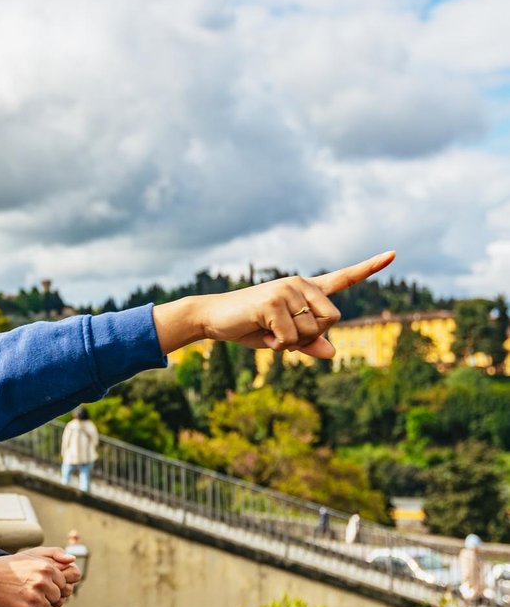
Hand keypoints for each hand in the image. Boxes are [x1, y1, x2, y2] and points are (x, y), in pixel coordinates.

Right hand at [0, 547, 77, 606]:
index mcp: (47, 567)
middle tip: (32, 590)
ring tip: (25, 596)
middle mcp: (43, 582)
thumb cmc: (10, 566)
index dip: (56, 584)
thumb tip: (72, 560)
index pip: (67, 583)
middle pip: (59, 597)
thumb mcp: (33, 554)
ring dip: (39, 605)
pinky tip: (19, 601)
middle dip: (48, 596)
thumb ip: (55, 554)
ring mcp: (34, 597)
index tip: (43, 582)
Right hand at [152, 251, 394, 357]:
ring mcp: (286, 290)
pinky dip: (278, 344)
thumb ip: (309, 345)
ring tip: (268, 332)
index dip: (369, 268)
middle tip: (285, 335)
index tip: (393, 254)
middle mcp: (299, 284)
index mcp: (305, 290)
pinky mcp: (272, 302)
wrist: (212, 319)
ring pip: (312, 330)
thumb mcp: (282, 339)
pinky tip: (261, 332)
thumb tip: (334, 352)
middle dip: (312, 336)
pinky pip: (291, 336)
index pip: (343, 278)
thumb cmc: (249, 327)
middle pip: (332, 319)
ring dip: (291, 342)